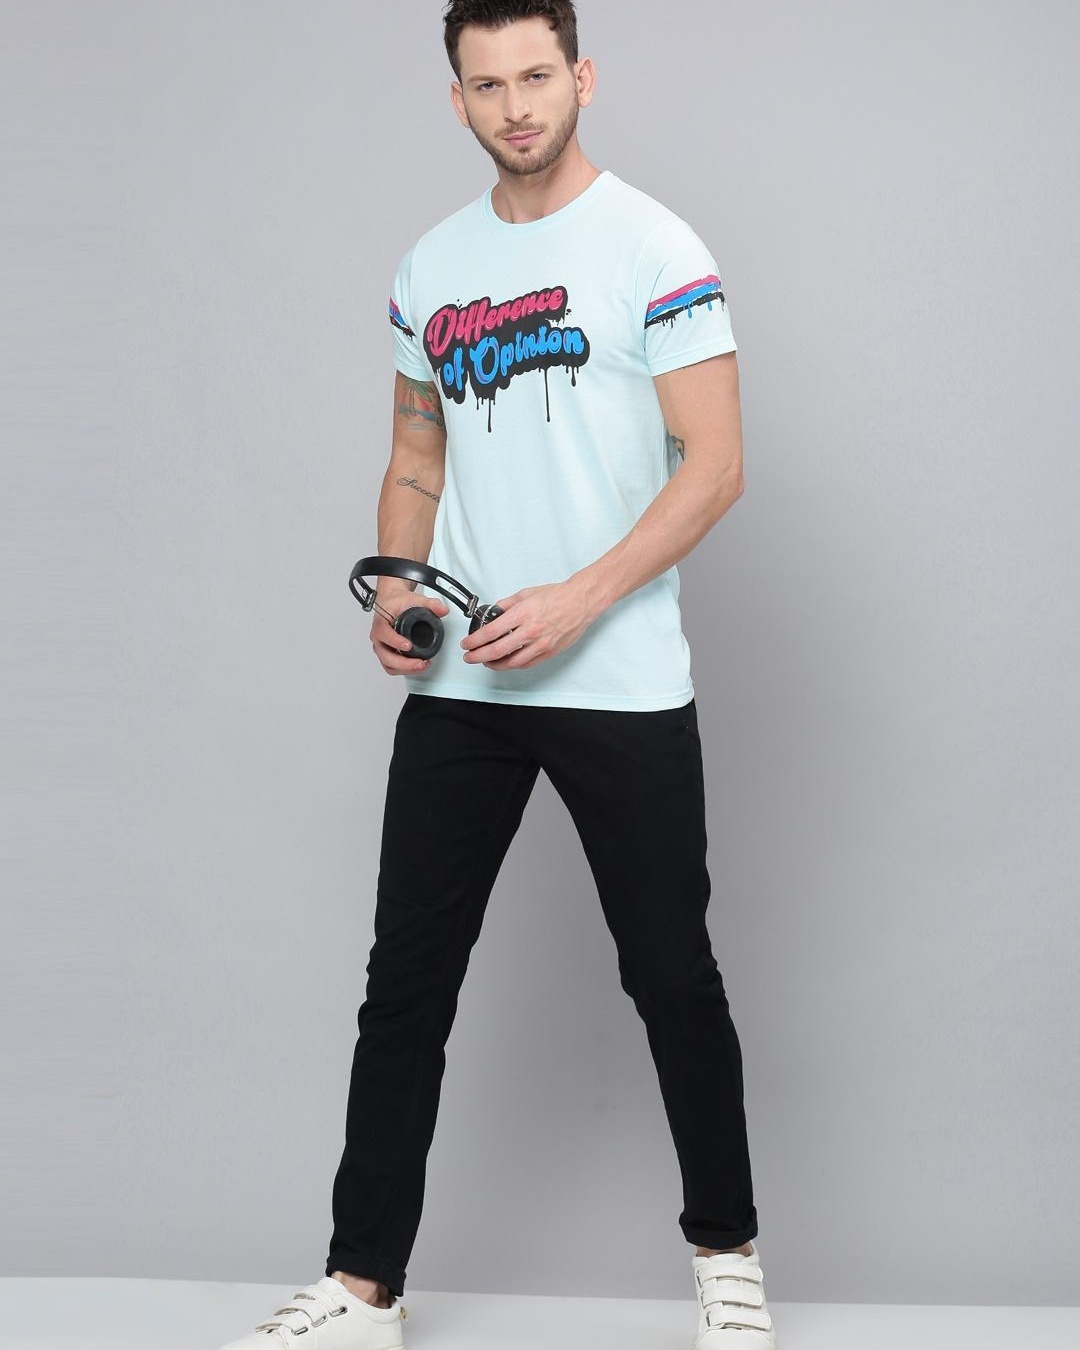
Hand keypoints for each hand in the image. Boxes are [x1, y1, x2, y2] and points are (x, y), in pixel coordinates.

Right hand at [370, 586, 450, 675]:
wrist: (391, 604)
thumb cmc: (397, 604)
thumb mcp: (414, 599)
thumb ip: (430, 604)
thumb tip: (442, 610)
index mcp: (381, 623)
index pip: (383, 634)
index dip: (395, 641)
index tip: (408, 645)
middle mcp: (379, 638)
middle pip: (386, 656)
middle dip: (403, 663)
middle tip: (419, 662)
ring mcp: (382, 648)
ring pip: (389, 665)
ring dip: (405, 669)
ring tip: (421, 665)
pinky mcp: (387, 654)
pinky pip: (392, 667)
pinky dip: (404, 670)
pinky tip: (417, 666)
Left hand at [459, 580, 593, 670]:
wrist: (580, 602)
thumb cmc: (558, 596)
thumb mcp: (526, 594)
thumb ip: (507, 604)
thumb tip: (494, 611)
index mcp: (522, 615)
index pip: (490, 633)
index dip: (474, 641)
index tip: (467, 644)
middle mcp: (530, 631)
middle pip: (496, 651)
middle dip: (478, 656)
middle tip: (470, 657)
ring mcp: (540, 644)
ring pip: (511, 662)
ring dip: (494, 664)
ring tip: (486, 661)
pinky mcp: (548, 652)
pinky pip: (526, 664)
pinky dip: (513, 665)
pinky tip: (506, 662)